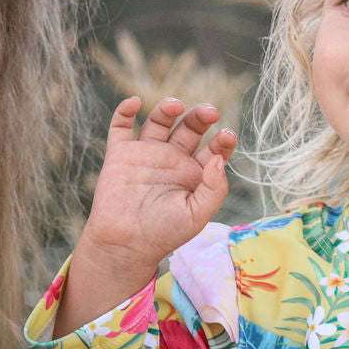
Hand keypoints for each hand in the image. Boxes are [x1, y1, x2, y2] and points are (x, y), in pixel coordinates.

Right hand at [80, 96, 235, 271]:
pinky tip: (134, 103)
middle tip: (209, 112)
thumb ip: (214, 188)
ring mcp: (147, 154)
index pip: (214, 148)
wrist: (124, 245)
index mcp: (195, 172)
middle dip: (200, 117)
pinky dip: (125, 112)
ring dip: (168, 109)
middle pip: (191, 128)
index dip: (222, 140)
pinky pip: (121, 127)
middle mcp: (173, 158)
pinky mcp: (120, 154)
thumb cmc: (164, 234)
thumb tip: (218, 159)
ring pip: (160, 121)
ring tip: (176, 106)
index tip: (227, 135)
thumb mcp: (197, 215)